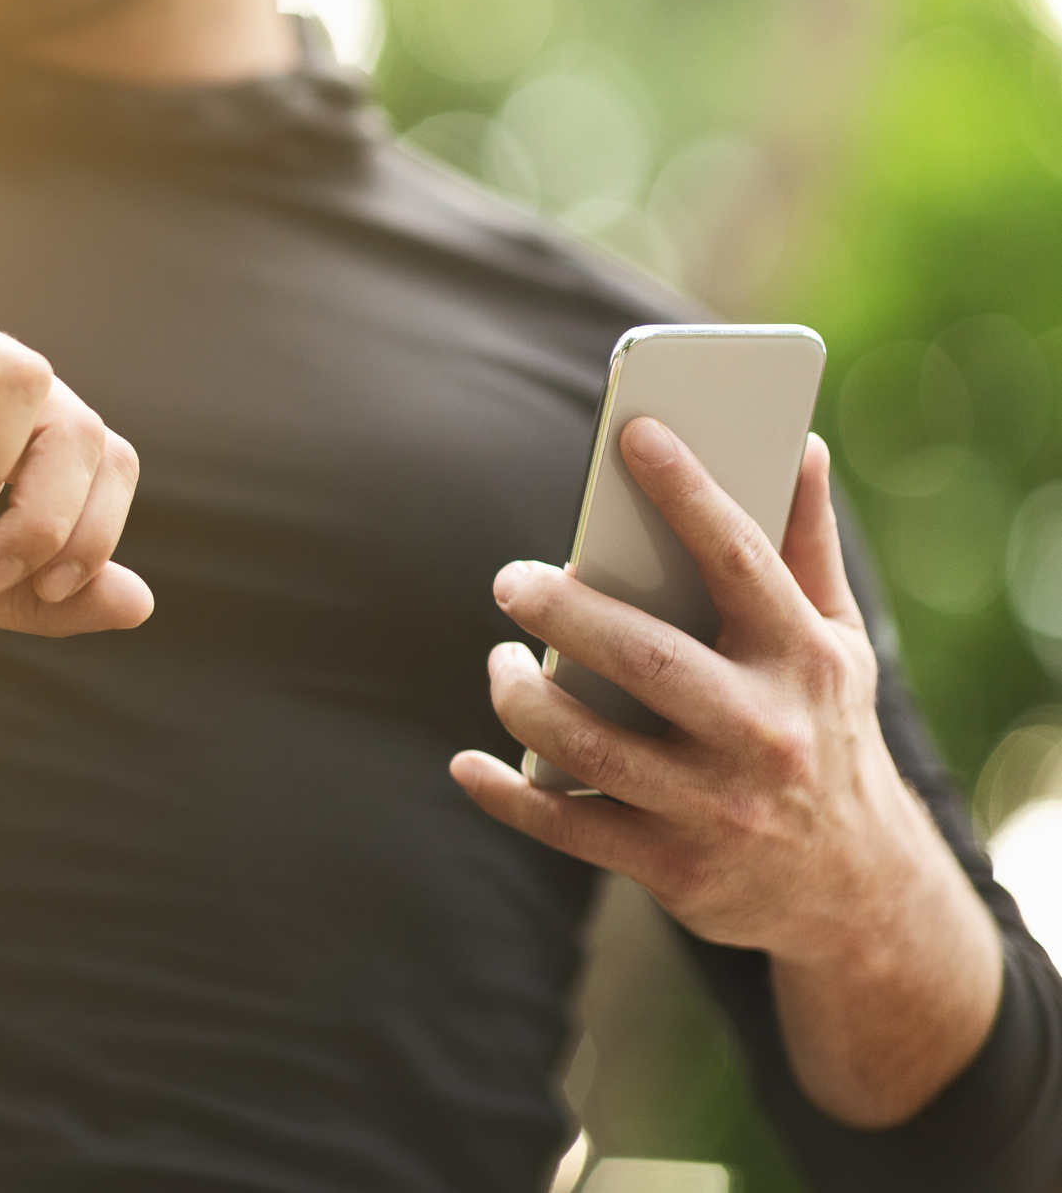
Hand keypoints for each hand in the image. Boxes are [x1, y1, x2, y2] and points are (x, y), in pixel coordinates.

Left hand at [449, 417, 999, 1126]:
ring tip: (501, 662)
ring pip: (589, 745)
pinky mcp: (674, 868)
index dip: (688, 492)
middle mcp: (764, 733)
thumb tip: (797, 441)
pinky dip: (506, 793)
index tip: (634, 433)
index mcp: (804, 660)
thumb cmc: (825, 732)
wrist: (857, 893)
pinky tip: (468, 763)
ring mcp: (716, 807)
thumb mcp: (837, 643)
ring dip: (522, 700)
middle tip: (510, 581)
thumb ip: (805, 547)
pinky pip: (566, 824)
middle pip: (645, 659)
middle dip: (565, 613)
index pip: (740, 560)